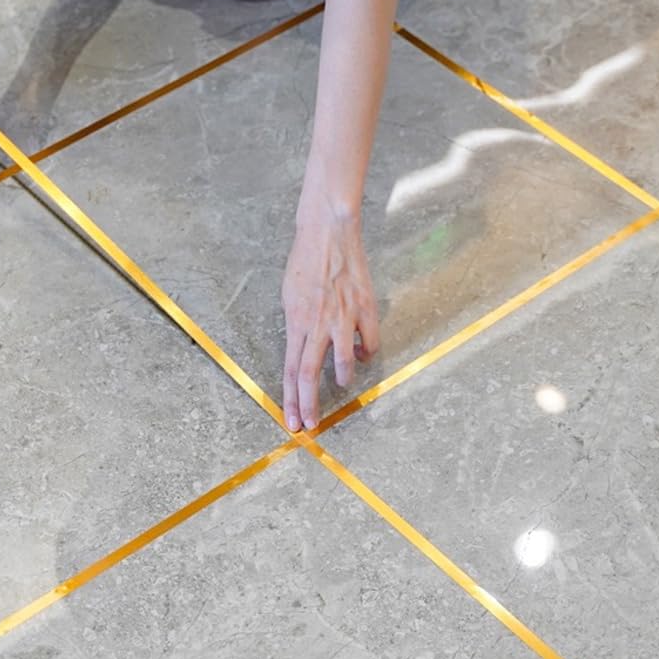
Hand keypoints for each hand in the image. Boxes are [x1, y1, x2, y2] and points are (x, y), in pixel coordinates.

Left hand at [281, 206, 378, 431]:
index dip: (291, 400)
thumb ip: (297, 327)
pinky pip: (369, 343)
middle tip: (311, 425)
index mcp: (295, 322)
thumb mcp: (289, 296)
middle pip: (308, 375)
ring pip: (342, 364)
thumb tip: (304, 351)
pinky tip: (362, 354)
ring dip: (342, 380)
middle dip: (309, 405)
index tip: (293, 421)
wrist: (328, 232)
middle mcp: (316, 324)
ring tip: (341, 384)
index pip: (290, 371)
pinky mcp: (365, 309)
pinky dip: (366, 354)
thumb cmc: (306, 262)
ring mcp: (342, 318)